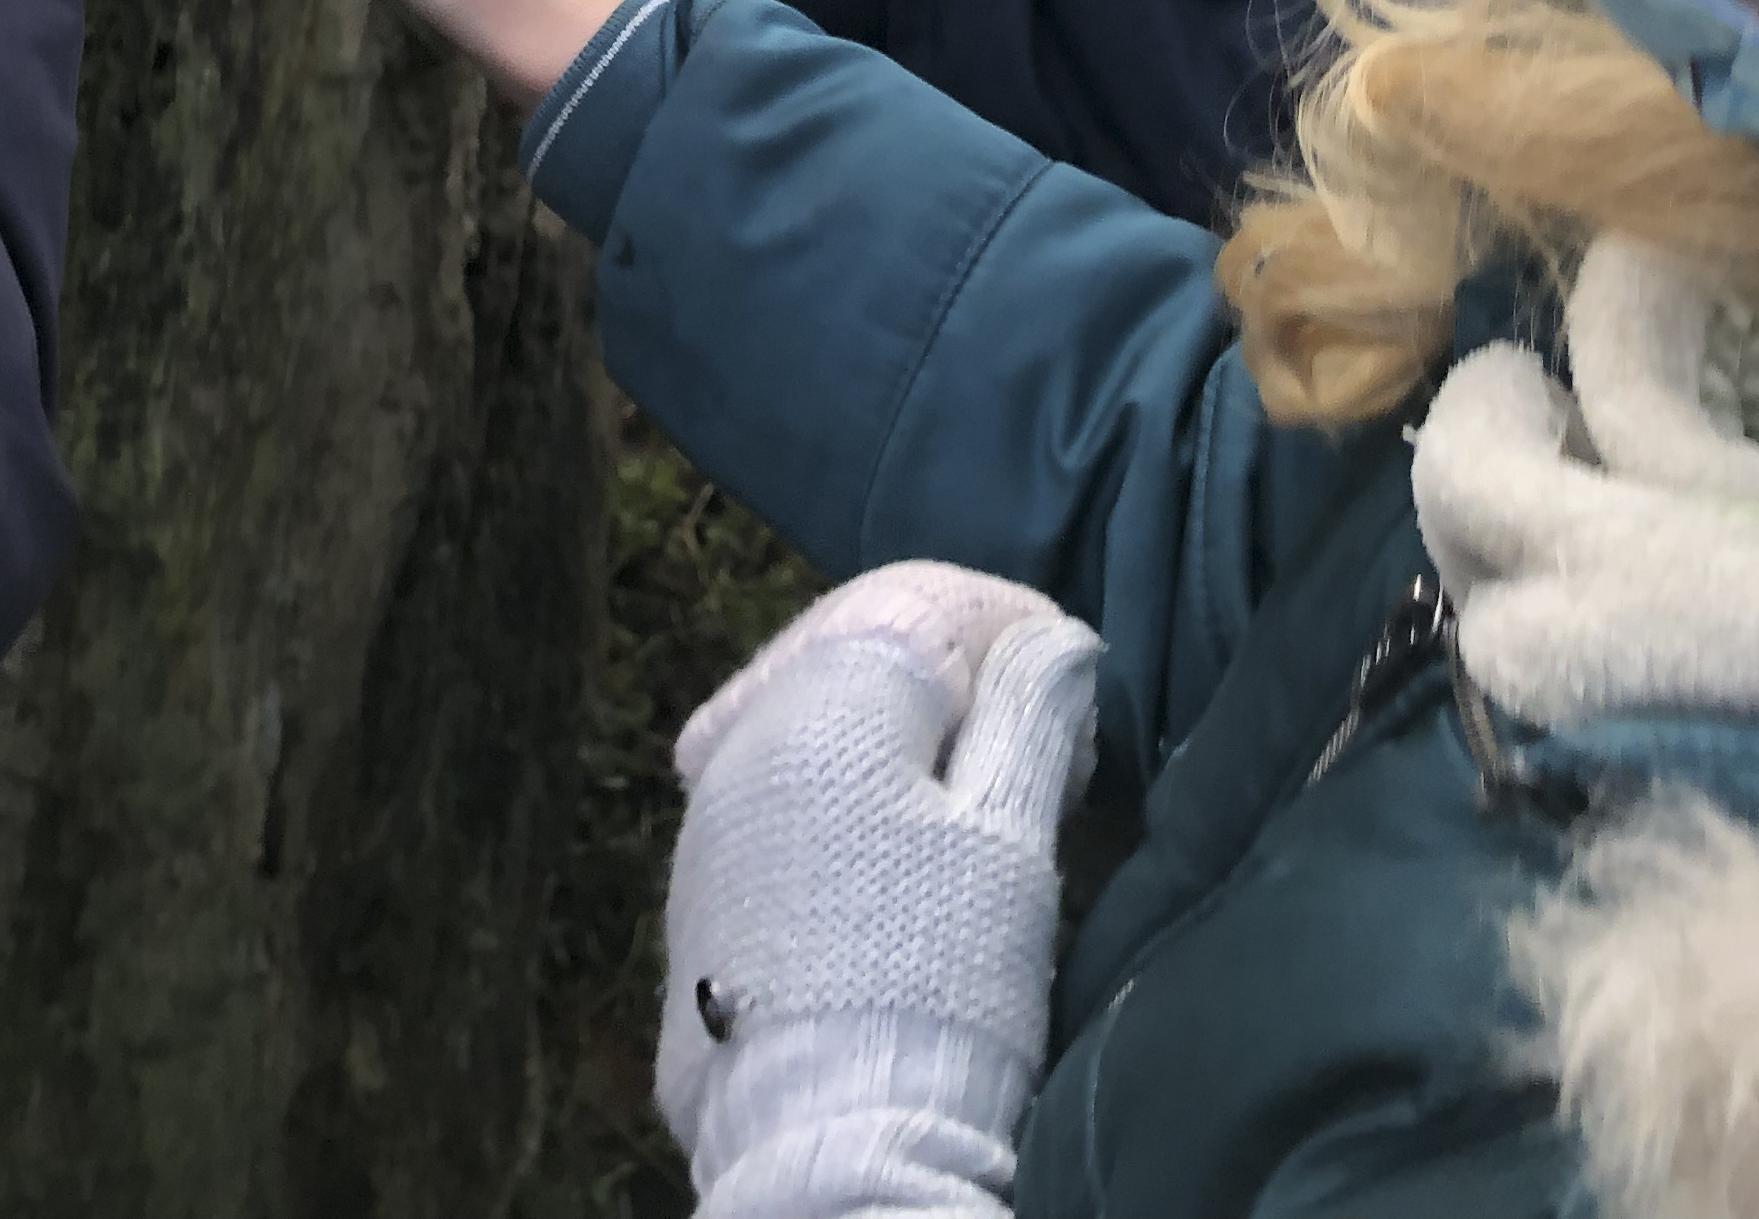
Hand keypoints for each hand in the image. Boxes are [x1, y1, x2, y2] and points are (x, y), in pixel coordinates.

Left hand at [658, 565, 1100, 1214]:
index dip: (1008, 646)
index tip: (1064, 709)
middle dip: (941, 699)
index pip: (925, 613)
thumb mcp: (1011, 841)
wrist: (829, 1145)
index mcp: (821, 698)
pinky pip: (772, 826)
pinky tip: (878, 885)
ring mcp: (705, 830)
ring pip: (808, 748)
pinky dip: (831, 828)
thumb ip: (1031, 718)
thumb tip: (1054, 642)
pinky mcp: (694, 910)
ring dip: (882, 763)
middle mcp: (742, 742)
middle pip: (856, 670)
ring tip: (957, 830)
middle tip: (1021, 765)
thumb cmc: (937, 978)